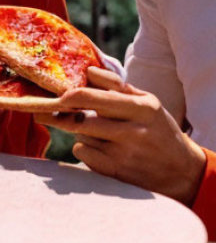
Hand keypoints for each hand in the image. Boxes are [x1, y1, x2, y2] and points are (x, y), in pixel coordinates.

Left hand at [36, 67, 205, 204]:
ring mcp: (124, 154)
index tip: (60, 96)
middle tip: (60, 112)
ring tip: (100, 132)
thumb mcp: (147, 102)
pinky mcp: (116, 172)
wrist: (182, 171)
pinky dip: (84, 148)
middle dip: (67, 115)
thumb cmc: (158, 129)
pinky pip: (82, 153)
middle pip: (82, 120)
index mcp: (142, 109)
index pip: (96, 99)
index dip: (72, 96)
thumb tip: (88, 71)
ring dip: (81, 132)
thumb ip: (116, 85)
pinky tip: (102, 148)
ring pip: (81, 136)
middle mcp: (134, 132)